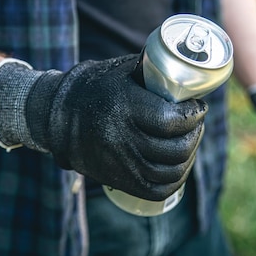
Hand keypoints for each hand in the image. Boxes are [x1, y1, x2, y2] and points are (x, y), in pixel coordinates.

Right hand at [0, 55, 207, 200]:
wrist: (57, 117)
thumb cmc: (96, 87)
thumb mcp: (122, 69)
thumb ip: (153, 69)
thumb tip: (188, 66)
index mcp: (124, 107)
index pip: (171, 120)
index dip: (194, 115)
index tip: (198, 106)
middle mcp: (122, 139)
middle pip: (176, 148)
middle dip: (195, 133)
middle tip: (196, 122)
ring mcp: (121, 163)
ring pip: (172, 170)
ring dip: (189, 155)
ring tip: (189, 140)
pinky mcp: (120, 180)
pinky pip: (159, 189)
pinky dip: (176, 178)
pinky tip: (179, 163)